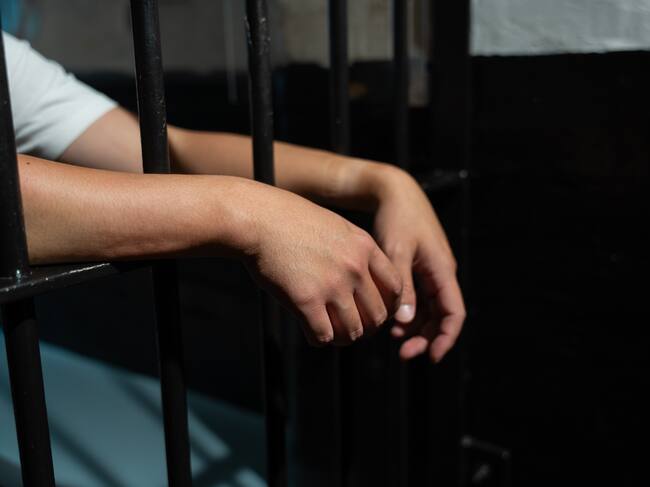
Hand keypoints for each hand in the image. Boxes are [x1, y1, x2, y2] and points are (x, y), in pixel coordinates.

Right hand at [242, 182, 402, 345]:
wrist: (258, 219)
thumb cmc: (291, 222)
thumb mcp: (335, 227)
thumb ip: (354, 253)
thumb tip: (364, 285)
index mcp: (365, 247)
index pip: (396, 288)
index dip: (389, 306)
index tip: (375, 312)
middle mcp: (354, 268)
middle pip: (378, 315)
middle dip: (367, 327)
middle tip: (353, 328)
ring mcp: (332, 285)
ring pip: (353, 331)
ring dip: (343, 337)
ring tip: (332, 333)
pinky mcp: (306, 301)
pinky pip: (324, 336)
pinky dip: (319, 339)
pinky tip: (311, 332)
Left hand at [372, 167, 465, 361]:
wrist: (394, 192)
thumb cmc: (397, 218)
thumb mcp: (397, 251)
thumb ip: (402, 287)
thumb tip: (404, 321)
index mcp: (442, 270)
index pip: (454, 313)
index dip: (446, 338)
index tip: (431, 357)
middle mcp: (440, 274)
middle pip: (442, 317)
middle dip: (427, 338)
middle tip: (403, 354)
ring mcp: (430, 272)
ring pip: (429, 310)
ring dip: (415, 328)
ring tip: (393, 339)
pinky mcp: (418, 269)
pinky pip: (418, 299)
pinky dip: (407, 313)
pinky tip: (391, 322)